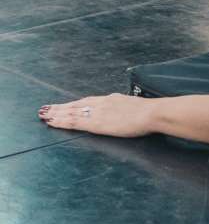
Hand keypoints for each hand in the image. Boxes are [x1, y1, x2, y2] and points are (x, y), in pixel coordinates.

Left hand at [39, 93, 154, 137]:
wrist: (150, 113)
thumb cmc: (146, 111)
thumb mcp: (131, 104)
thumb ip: (121, 105)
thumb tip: (117, 105)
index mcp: (109, 99)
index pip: (86, 101)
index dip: (72, 104)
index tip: (62, 106)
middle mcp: (100, 103)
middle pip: (75, 105)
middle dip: (59, 108)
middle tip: (45, 110)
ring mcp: (97, 113)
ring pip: (71, 112)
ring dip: (56, 113)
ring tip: (44, 115)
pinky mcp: (96, 123)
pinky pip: (74, 121)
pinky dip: (62, 121)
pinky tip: (53, 122)